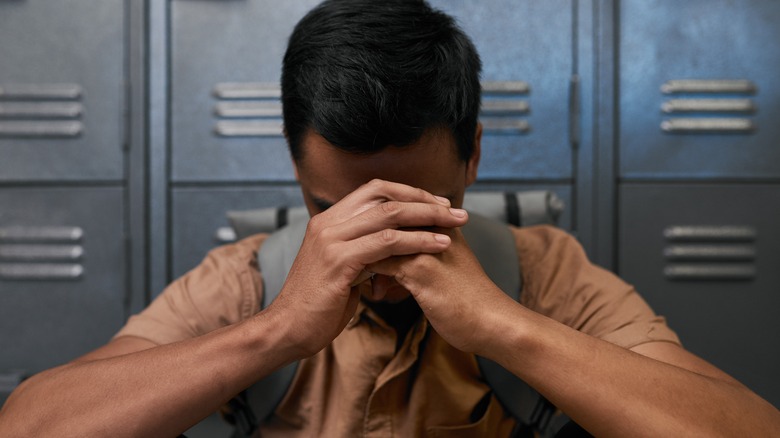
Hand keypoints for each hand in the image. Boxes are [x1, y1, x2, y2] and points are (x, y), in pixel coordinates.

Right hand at [266, 179, 468, 356]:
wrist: (289, 329)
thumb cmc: (319, 304)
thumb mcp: (341, 267)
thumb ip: (360, 249)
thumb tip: (389, 243)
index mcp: (328, 220)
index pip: (374, 190)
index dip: (409, 193)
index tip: (437, 203)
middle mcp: (328, 223)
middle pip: (384, 196)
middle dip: (425, 201)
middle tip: (455, 210)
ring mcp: (332, 240)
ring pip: (389, 216)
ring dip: (428, 218)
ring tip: (456, 223)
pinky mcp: (339, 261)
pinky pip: (387, 243)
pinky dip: (417, 241)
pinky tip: (439, 245)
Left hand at [367, 225, 519, 355]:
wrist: (493, 322)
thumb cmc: (468, 297)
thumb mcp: (447, 263)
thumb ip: (426, 250)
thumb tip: (396, 254)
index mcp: (440, 221)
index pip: (394, 209)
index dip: (376, 230)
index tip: (370, 252)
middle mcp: (432, 226)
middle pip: (382, 221)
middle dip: (366, 243)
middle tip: (360, 265)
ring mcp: (426, 246)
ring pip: (377, 240)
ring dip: (365, 260)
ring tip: (367, 281)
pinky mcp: (420, 269)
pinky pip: (379, 263)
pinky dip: (368, 276)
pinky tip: (375, 292)